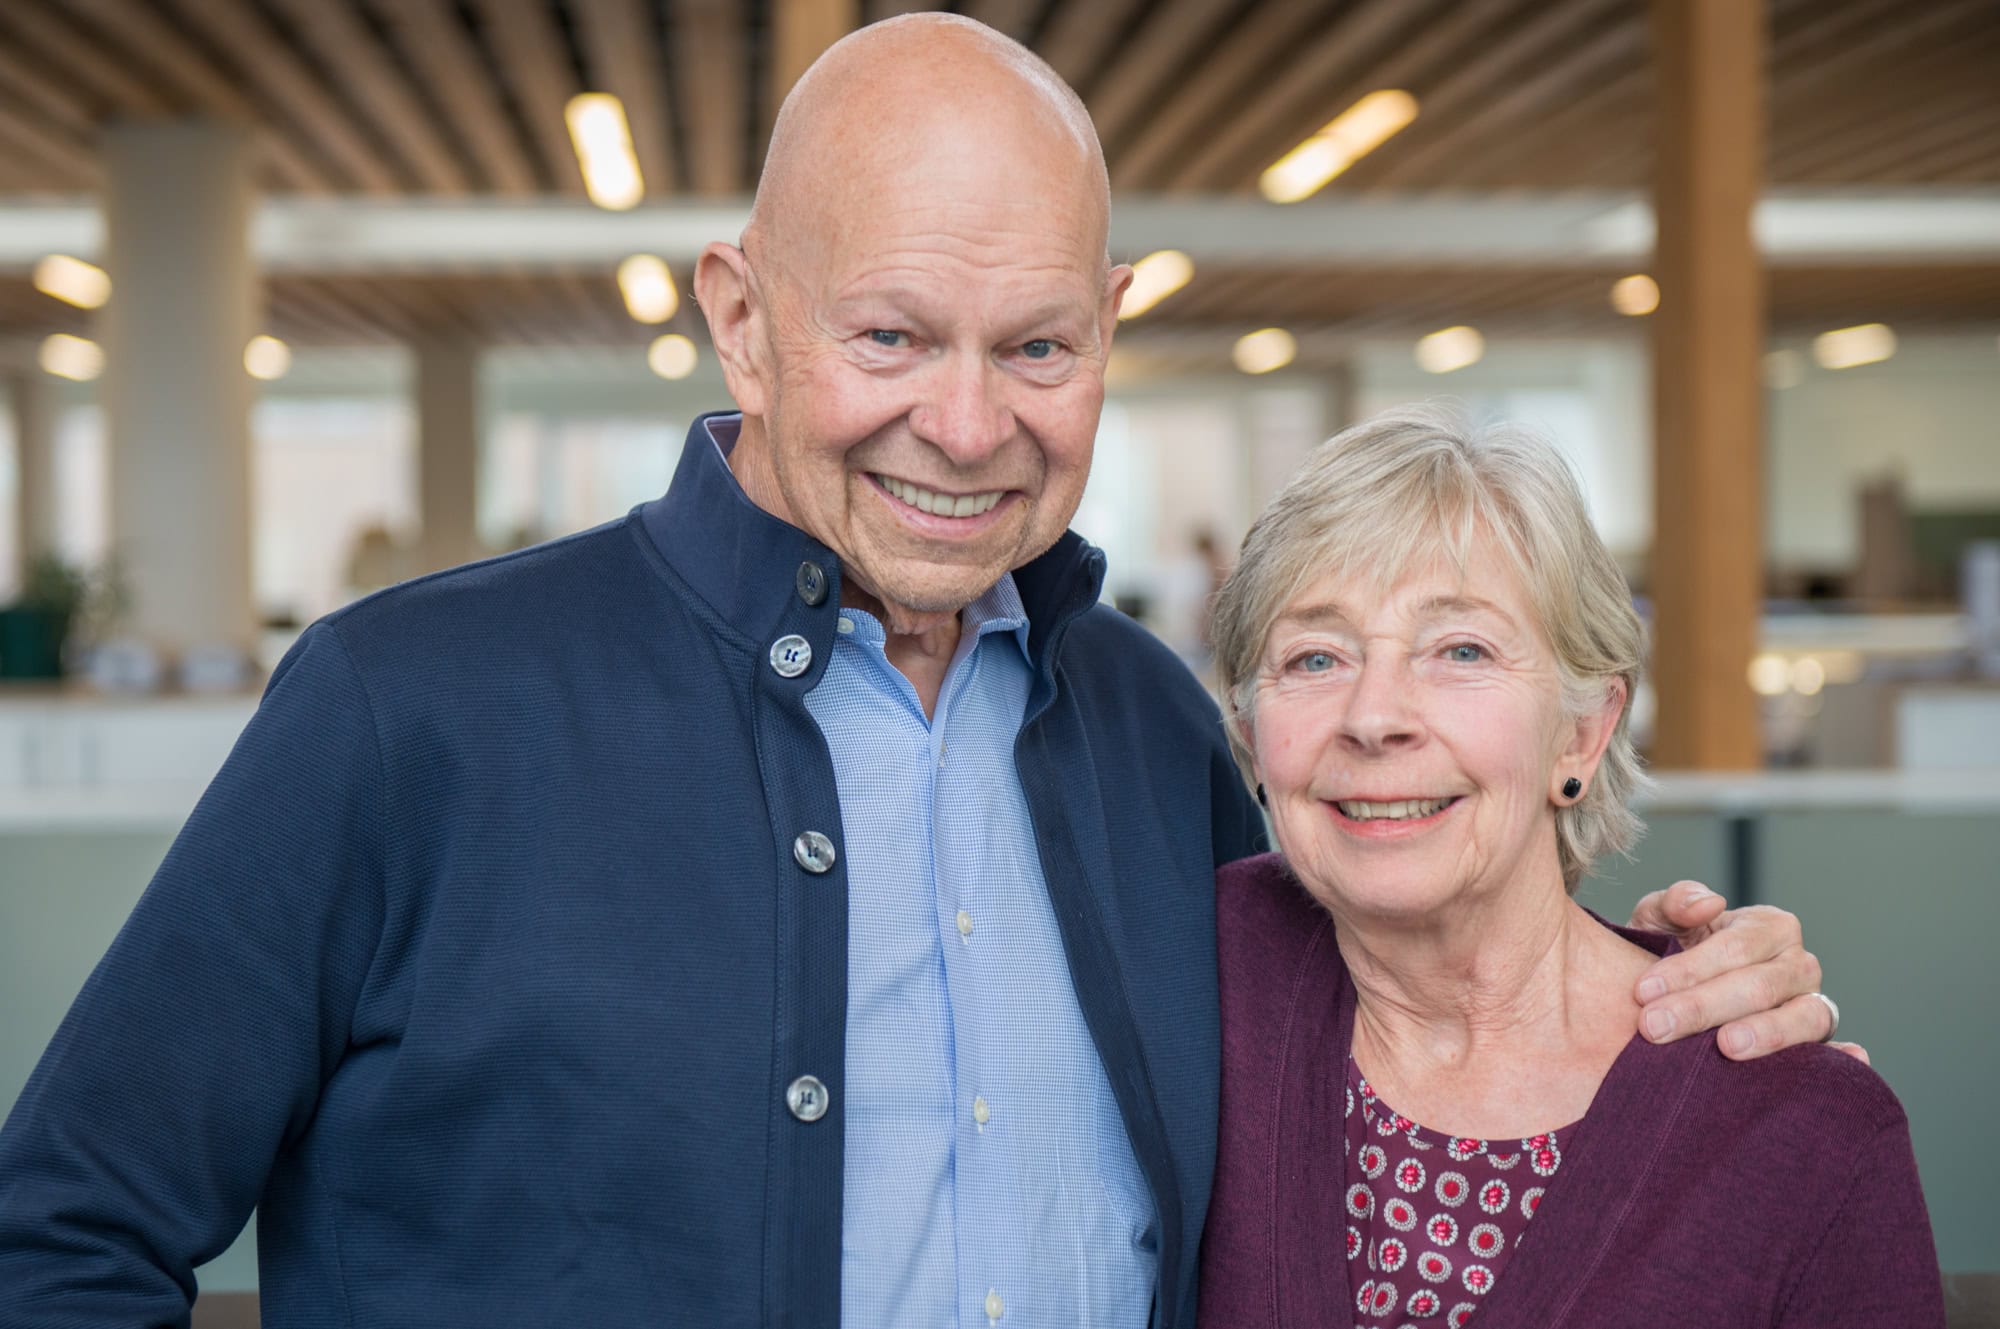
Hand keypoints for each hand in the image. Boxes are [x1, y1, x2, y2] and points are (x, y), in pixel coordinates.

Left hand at [1626, 881, 1867, 1063]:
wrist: (1674, 997)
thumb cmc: (1671, 950)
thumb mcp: (1663, 918)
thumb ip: (1677, 902)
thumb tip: (1710, 903)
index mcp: (1769, 926)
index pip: (1734, 947)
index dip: (1689, 969)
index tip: (1643, 990)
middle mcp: (1799, 964)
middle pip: (1760, 986)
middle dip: (1703, 1007)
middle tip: (1655, 1027)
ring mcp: (1814, 1004)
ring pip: (1802, 1018)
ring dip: (1765, 1034)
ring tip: (1726, 1046)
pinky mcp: (1818, 1044)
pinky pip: (1834, 1051)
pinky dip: (1845, 1056)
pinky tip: (1849, 1058)